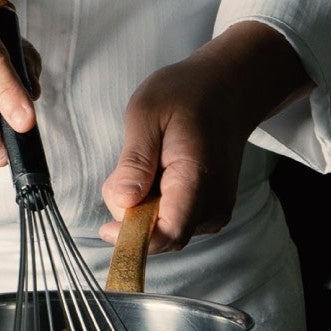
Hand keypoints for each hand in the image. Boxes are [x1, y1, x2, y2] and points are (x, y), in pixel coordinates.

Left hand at [99, 22, 309, 251]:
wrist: (226, 91)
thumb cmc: (186, 96)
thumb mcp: (146, 114)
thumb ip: (134, 162)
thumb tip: (122, 204)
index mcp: (198, 179)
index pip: (168, 233)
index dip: (132, 239)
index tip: (104, 227)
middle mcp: (214, 204)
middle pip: (160, 235)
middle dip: (132, 214)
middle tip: (130, 166)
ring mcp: (216, 210)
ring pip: (163, 229)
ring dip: (143, 207)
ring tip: (150, 162)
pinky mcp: (211, 211)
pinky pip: (172, 221)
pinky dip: (155, 203)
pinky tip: (160, 173)